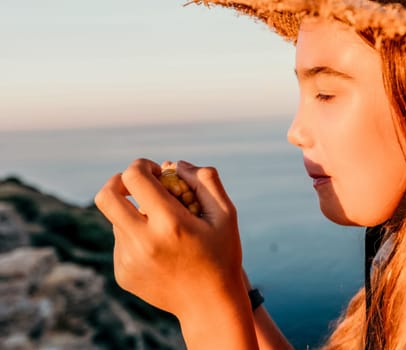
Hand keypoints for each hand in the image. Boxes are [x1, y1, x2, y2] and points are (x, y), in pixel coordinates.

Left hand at [95, 158, 243, 318]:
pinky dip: (136, 235)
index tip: (156, 173)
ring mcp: (129, 260)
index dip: (142, 166)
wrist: (209, 305)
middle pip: (105, 196)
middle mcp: (143, 242)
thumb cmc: (222, 255)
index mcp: (170, 223)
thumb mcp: (226, 214)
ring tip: (163, 227)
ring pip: (116, 219)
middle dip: (119, 182)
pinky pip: (121, 241)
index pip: (134, 177)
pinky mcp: (122, 274)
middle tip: (138, 187)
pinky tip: (160, 249)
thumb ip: (205, 181)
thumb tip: (175, 164)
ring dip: (134, 212)